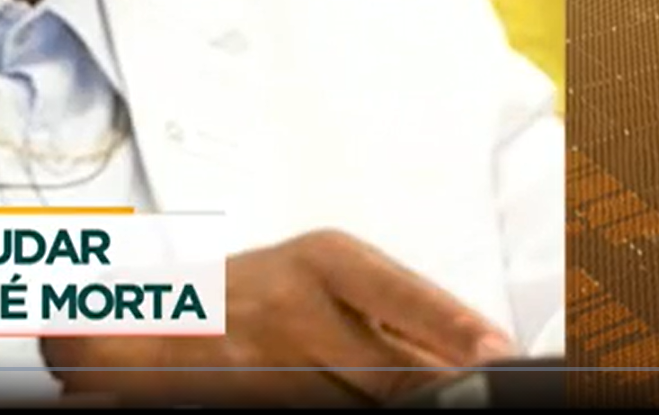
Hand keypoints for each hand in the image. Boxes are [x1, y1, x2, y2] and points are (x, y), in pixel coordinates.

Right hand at [43, 230, 515, 404]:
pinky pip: (319, 414)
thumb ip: (394, 309)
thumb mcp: (323, 275)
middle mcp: (296, 305)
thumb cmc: (258, 294)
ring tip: (363, 382)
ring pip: (362, 405)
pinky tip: (340, 395)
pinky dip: (344, 408)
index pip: (408, 297)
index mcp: (325, 259)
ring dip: (381, 402)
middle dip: (433, 390)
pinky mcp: (246, 400)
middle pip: (395, 372)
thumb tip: (477, 353)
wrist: (161, 321)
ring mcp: (267, 361)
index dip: (459, 333)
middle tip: (461, 392)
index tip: (497, 355)